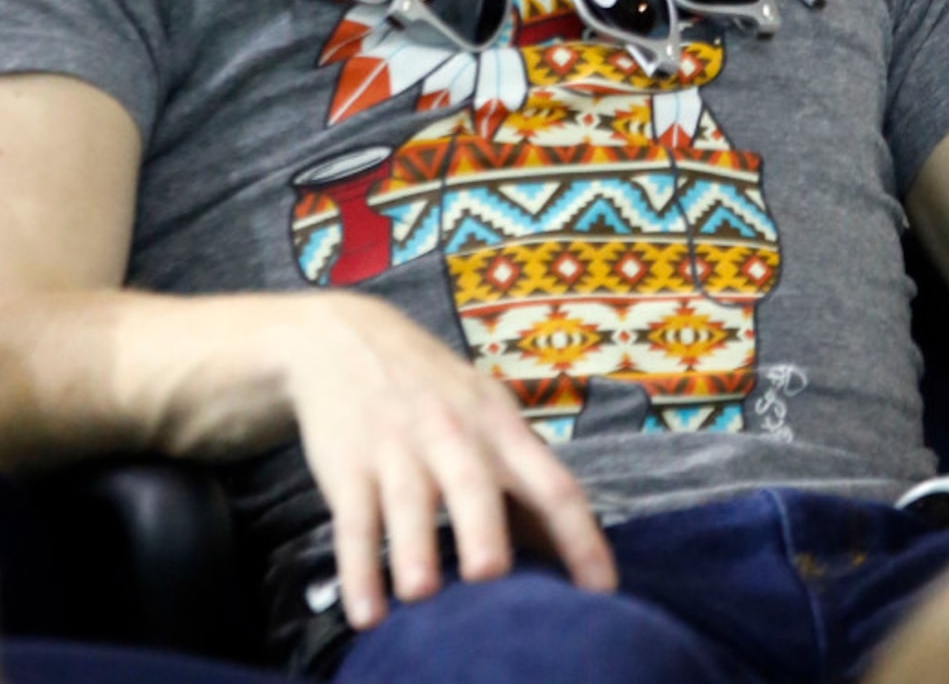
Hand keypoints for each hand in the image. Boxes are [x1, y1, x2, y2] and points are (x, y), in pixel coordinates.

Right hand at [286, 292, 616, 629]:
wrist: (345, 336)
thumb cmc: (433, 387)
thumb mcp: (485, 410)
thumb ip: (520, 473)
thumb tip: (563, 549)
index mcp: (498, 426)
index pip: (550, 483)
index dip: (580, 536)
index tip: (603, 591)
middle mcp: (451, 434)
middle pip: (475, 485)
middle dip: (485, 531)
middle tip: (493, 577)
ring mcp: (396, 447)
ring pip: (408, 501)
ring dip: (414, 547)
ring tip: (421, 594)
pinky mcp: (347, 465)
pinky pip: (353, 522)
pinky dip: (358, 570)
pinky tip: (366, 613)